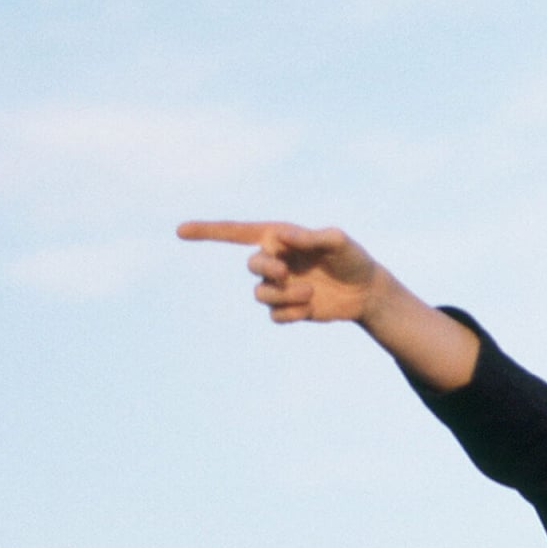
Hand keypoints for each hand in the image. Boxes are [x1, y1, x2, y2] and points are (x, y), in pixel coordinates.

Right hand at [177, 221, 381, 323]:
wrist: (366, 291)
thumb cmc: (353, 259)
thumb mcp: (339, 242)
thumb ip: (312, 237)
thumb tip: (282, 236)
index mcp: (280, 238)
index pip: (237, 232)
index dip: (208, 231)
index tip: (180, 231)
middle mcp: (275, 261)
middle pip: (252, 266)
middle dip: (266, 269)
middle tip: (285, 272)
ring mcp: (279, 286)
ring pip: (261, 294)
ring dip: (284, 295)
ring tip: (310, 292)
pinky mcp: (288, 309)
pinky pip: (275, 316)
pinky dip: (291, 313)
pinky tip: (310, 309)